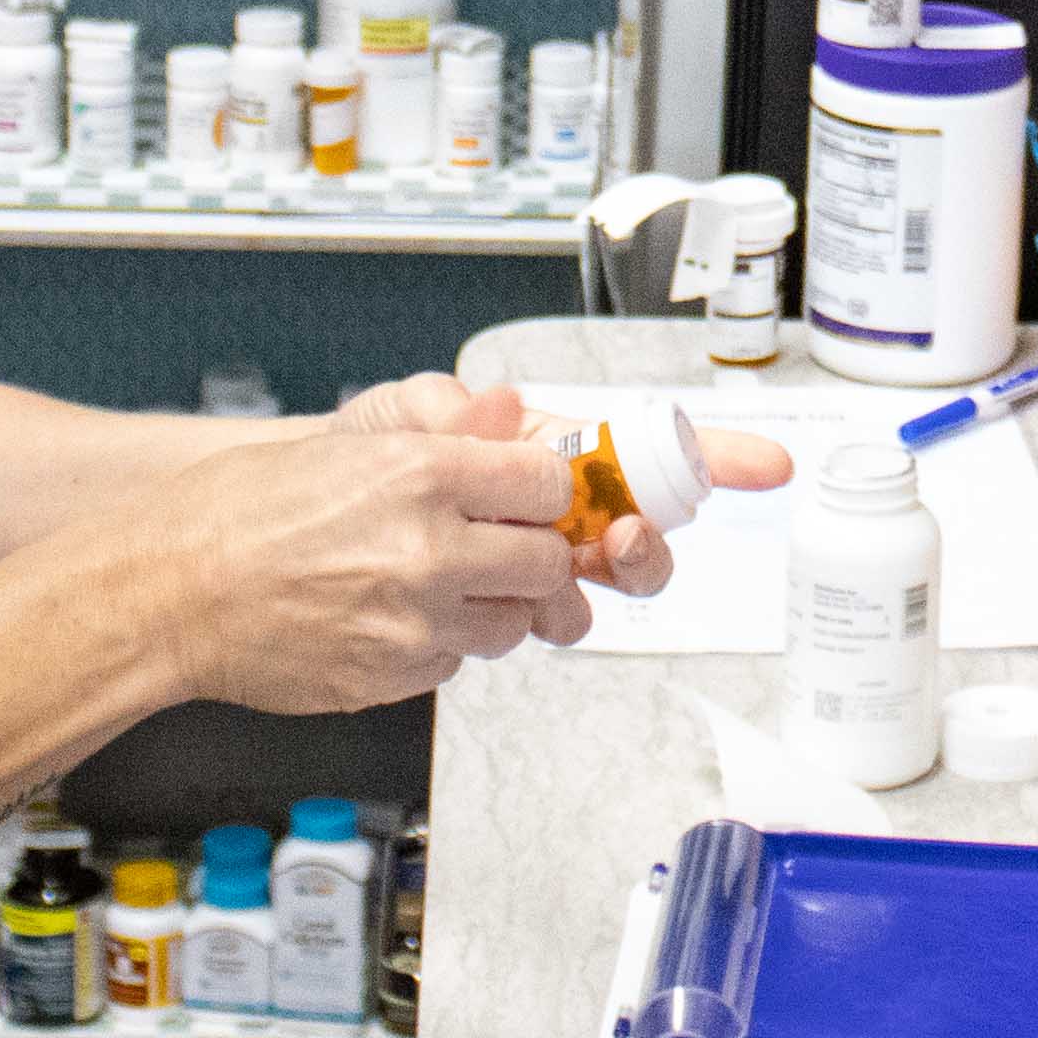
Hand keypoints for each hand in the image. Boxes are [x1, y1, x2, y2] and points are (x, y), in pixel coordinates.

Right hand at [135, 430, 587, 711]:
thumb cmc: (236, 513)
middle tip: (494, 547)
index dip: (539, 490)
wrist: (167, 594)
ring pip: (510, 624)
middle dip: (527, 554)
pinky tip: (391, 618)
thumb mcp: (345, 445)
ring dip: (490, 606)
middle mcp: (428, 551)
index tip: (526, 495)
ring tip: (436, 585)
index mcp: (421, 474)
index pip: (548, 484)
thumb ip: (444, 439)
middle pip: (546, 562)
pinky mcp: (392, 679)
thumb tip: (507, 418)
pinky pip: (453, 663)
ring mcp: (412, 624)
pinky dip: (438, 645)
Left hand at [326, 369, 785, 596]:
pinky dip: (515, 622)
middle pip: (633, 539)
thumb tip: (500, 405)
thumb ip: (448, 410)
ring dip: (578, 593)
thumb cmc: (339, 466)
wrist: (270, 542)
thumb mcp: (390, 419)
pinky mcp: (476, 624)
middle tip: (623, 537)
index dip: (713, 459)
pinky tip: (476, 607)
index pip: (641, 452)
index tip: (767, 466)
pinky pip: (519, 632)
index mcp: (539, 455)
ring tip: (544, 582)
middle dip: (644, 545)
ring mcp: (514, 574)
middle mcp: (540, 519)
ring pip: (581, 596)